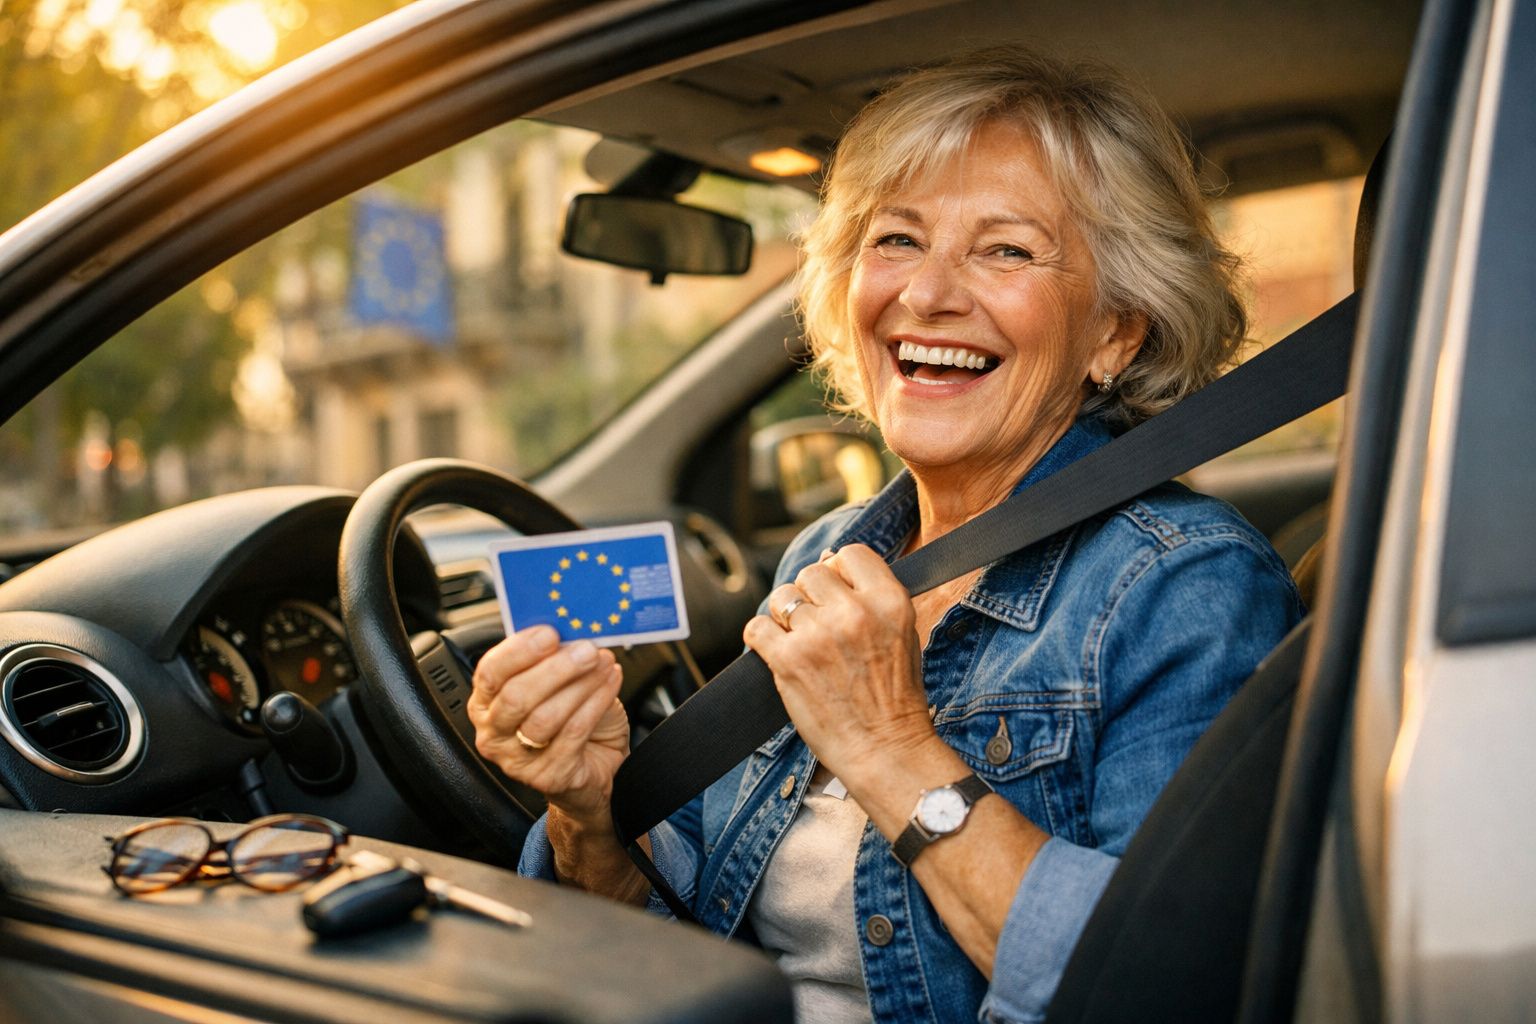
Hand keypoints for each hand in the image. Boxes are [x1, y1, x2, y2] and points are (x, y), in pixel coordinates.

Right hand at [467, 626, 627, 823]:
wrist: (595, 765)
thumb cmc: (572, 718)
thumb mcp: (557, 683)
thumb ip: (553, 658)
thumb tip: (570, 628)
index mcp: (487, 702)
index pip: (490, 673)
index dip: (519, 650)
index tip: (550, 633)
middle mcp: (494, 733)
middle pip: (516, 697)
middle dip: (556, 668)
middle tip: (586, 650)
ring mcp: (517, 759)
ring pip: (545, 717)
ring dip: (580, 685)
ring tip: (603, 664)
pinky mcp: (548, 776)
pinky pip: (573, 734)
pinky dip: (595, 703)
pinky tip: (610, 684)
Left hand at [742, 545, 934, 784]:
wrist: (885, 750)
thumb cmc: (895, 697)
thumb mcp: (902, 633)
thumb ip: (870, 596)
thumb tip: (828, 559)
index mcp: (889, 601)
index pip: (850, 554)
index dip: (839, 571)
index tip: (837, 595)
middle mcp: (854, 612)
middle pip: (811, 573)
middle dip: (810, 597)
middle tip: (819, 628)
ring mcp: (818, 635)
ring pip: (781, 597)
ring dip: (785, 617)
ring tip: (801, 644)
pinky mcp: (788, 660)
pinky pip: (757, 626)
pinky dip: (761, 638)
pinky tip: (778, 653)